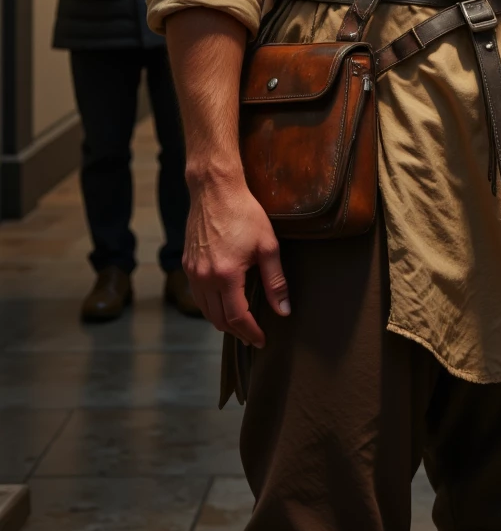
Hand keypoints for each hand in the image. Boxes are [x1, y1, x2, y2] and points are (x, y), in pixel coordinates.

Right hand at [182, 173, 289, 346]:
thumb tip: (283, 311)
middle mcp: (204, 278)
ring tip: (240, 324)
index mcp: (226, 276)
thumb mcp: (268, 246)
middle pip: (218, 319)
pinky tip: (223, 303)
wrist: (215, 190)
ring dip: (222, 321)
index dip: (250, 332)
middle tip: (252, 337)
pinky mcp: (187, 263)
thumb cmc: (244, 213)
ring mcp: (192, 271)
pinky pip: (197, 295)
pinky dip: (210, 306)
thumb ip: (276, 281)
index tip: (261, 341)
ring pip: (204, 309)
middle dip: (237, 331)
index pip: (237, 317)